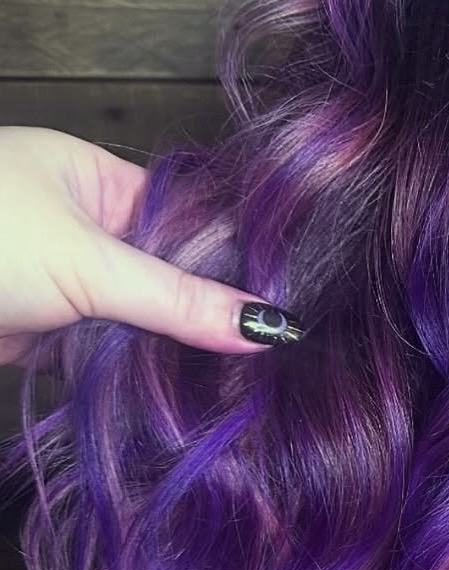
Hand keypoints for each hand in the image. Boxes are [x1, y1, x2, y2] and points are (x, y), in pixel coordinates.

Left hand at [0, 125, 303, 368]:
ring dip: (169, 345)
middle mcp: (82, 223)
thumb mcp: (88, 266)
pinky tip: (181, 391)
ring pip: (137, 314)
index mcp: (95, 178)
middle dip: (206, 310)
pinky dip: (132, 369)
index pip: (189, 216)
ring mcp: (60, 279)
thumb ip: (178, 300)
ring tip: (242, 378)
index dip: (235, 256)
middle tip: (270, 352)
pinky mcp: (43, 330)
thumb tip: (267, 325)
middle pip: (167, 270)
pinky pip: (105, 348)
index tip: (284, 302)